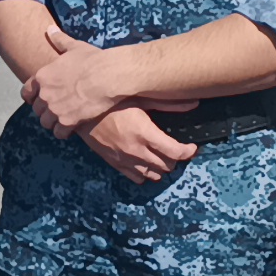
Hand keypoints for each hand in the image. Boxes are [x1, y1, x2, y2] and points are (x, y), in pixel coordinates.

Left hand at [23, 28, 195, 137]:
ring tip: (62, 120)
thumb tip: (50, 29)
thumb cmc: (92, 60)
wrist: (108, 77)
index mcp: (43, 76)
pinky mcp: (67, 121)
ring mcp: (55, 108)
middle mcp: (45, 94)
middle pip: (36, 109)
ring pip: (45, 123)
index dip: (32, 97)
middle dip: (44, 111)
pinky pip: (58, 133)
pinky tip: (71, 129)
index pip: (26, 92)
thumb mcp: (74, 47)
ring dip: (53, 123)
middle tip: (56, 109)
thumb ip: (59, 40)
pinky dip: (63, 132)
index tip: (38, 99)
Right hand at [77, 106, 198, 183]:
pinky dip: (146, 173)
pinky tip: (146, 162)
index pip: (175, 152)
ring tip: (163, 156)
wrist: (81, 111)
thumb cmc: (111, 101)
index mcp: (144, 133)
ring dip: (161, 167)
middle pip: (166, 165)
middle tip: (177, 148)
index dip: (188, 151)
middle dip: (175, 158)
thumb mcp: (139, 97)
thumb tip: (194, 102)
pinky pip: (136, 177)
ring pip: (153, 174)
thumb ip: (167, 103)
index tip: (191, 146)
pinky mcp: (115, 163)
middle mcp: (136, 150)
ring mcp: (125, 159)